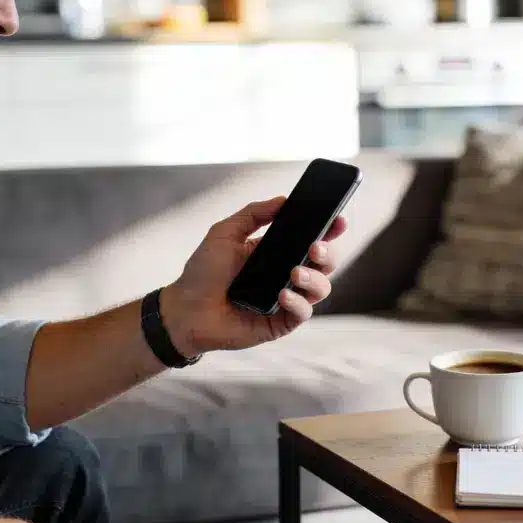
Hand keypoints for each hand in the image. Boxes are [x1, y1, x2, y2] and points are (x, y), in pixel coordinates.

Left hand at [161, 196, 347, 354]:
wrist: (185, 310)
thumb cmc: (202, 273)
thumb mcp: (225, 233)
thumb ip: (253, 213)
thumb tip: (283, 199)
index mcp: (277, 252)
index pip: (312, 239)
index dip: (329, 230)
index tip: (338, 220)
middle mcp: (286, 275)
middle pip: (324, 264)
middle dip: (327, 253)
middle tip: (315, 247)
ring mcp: (286, 300)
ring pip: (321, 289)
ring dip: (314, 278)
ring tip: (295, 272)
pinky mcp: (280, 323)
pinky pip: (303, 313)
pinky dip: (298, 303)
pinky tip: (282, 295)